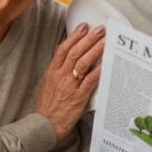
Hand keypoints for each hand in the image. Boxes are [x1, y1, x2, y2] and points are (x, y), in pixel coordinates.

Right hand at [35, 23, 105, 139]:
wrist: (45, 125)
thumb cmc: (48, 104)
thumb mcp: (47, 82)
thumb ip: (56, 66)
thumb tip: (60, 49)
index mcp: (52, 72)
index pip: (62, 49)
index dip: (74, 36)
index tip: (84, 26)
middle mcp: (60, 76)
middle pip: (74, 53)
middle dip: (88, 39)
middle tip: (99, 29)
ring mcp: (69, 86)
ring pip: (82, 64)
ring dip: (95, 51)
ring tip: (105, 41)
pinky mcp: (78, 97)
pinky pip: (89, 81)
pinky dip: (98, 71)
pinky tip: (106, 63)